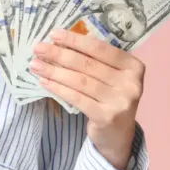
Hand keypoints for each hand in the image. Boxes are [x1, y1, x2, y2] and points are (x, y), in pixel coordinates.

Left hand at [29, 28, 144, 169]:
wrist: (118, 135)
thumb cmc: (110, 98)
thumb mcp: (110, 76)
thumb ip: (94, 60)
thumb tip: (60, 43)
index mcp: (133, 66)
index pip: (100, 48)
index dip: (75, 40)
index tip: (54, 34)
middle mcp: (131, 83)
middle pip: (88, 64)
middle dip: (59, 54)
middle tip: (38, 48)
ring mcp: (120, 101)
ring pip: (80, 81)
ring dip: (54, 71)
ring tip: (35, 65)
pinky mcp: (107, 117)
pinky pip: (77, 98)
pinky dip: (58, 88)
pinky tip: (44, 82)